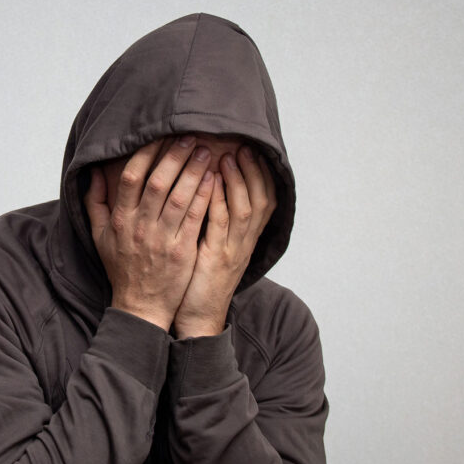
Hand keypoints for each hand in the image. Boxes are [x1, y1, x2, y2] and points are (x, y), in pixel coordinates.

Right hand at [85, 136, 216, 330]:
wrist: (140, 306)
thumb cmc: (122, 269)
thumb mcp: (99, 236)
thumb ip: (95, 202)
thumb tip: (94, 172)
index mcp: (120, 220)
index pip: (131, 177)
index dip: (147, 154)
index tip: (161, 136)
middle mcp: (140, 226)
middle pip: (158, 182)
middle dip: (175, 156)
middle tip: (190, 137)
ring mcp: (162, 239)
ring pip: (179, 197)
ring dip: (194, 171)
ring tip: (206, 152)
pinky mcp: (182, 251)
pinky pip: (195, 217)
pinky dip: (204, 196)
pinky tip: (213, 179)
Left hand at [173, 145, 275, 338]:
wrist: (198, 316)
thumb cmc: (201, 279)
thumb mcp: (215, 247)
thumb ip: (218, 220)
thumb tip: (212, 189)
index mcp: (246, 239)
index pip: (264, 200)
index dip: (261, 175)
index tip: (252, 150)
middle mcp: (244, 242)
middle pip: (260, 199)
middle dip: (252, 171)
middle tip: (241, 146)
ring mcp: (232, 250)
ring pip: (244, 209)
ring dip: (237, 181)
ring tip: (227, 157)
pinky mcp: (215, 258)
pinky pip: (220, 225)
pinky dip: (219, 201)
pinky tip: (211, 183)